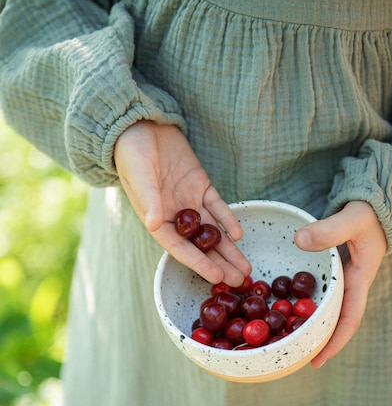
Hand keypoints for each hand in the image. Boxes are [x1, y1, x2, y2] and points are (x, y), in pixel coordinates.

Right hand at [113, 121, 250, 285]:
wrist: (140, 124)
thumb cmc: (132, 151)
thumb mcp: (140, 174)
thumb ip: (149, 199)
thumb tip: (155, 225)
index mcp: (155, 219)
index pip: (180, 248)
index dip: (199, 263)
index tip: (217, 277)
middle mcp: (174, 216)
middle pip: (201, 245)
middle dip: (221, 263)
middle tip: (240, 281)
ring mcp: (189, 202)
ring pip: (213, 231)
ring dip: (229, 249)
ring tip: (245, 268)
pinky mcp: (201, 186)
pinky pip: (217, 207)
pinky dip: (228, 219)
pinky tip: (239, 234)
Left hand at [294, 201, 386, 366]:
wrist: (372, 206)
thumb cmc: (367, 214)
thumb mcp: (351, 219)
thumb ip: (329, 230)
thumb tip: (300, 241)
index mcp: (358, 281)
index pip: (349, 320)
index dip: (334, 342)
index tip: (317, 361)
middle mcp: (348, 287)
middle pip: (333, 322)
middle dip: (315, 341)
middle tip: (290, 358)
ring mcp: (339, 281)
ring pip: (323, 310)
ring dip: (307, 325)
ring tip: (282, 340)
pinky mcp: (328, 273)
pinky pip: (315, 294)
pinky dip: (301, 304)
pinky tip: (281, 310)